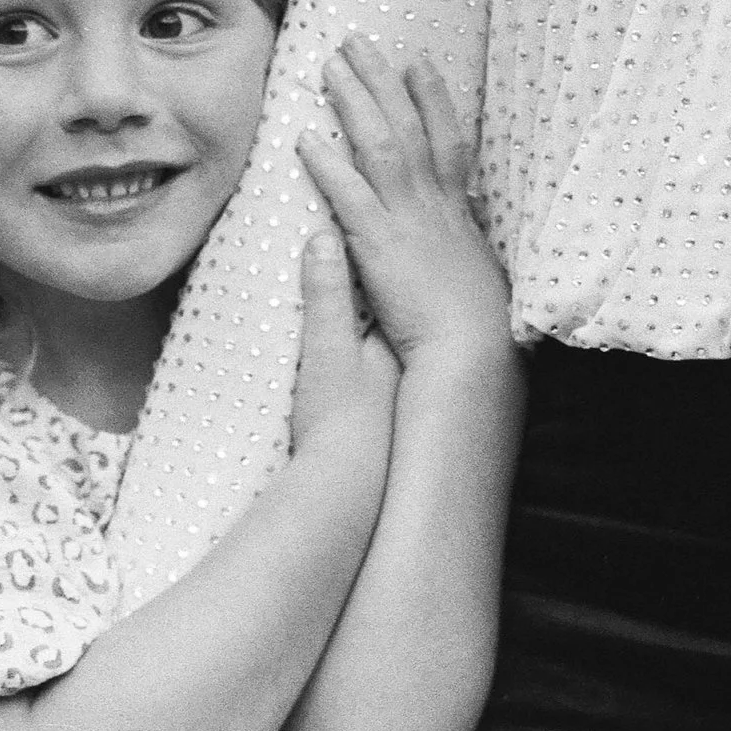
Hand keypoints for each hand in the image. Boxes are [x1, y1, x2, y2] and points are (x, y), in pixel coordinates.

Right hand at [288, 222, 398, 470]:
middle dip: (394, 300)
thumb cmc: (338, 422)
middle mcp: (407, 369)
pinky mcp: (384, 432)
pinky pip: (384, 391)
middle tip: (384, 276)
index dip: (381, 263)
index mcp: (396, 341)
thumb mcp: (325, 349)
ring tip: (374, 325)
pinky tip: (364, 382)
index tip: (367, 241)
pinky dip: (377, 378)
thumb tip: (324, 236)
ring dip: (387, 342)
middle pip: (400, 323)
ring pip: (398, 358)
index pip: (393, 287)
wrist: (350, 493)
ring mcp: (399, 403)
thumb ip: (327, 294)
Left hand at [297, 36, 511, 370]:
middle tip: (357, 42)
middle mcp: (435, 206)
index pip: (446, 140)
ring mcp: (408, 221)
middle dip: (382, 80)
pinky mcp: (380, 246)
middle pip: (408, 127)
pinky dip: (328, 164)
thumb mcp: (477, 277)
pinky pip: (350, 195)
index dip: (432, 99)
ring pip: (380, 146)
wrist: (473, 354)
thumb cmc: (476, 332)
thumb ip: (462, 248)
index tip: (416, 63)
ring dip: (354, 103)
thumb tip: (460, 231)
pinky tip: (304, 138)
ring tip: (329, 67)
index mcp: (458, 213)